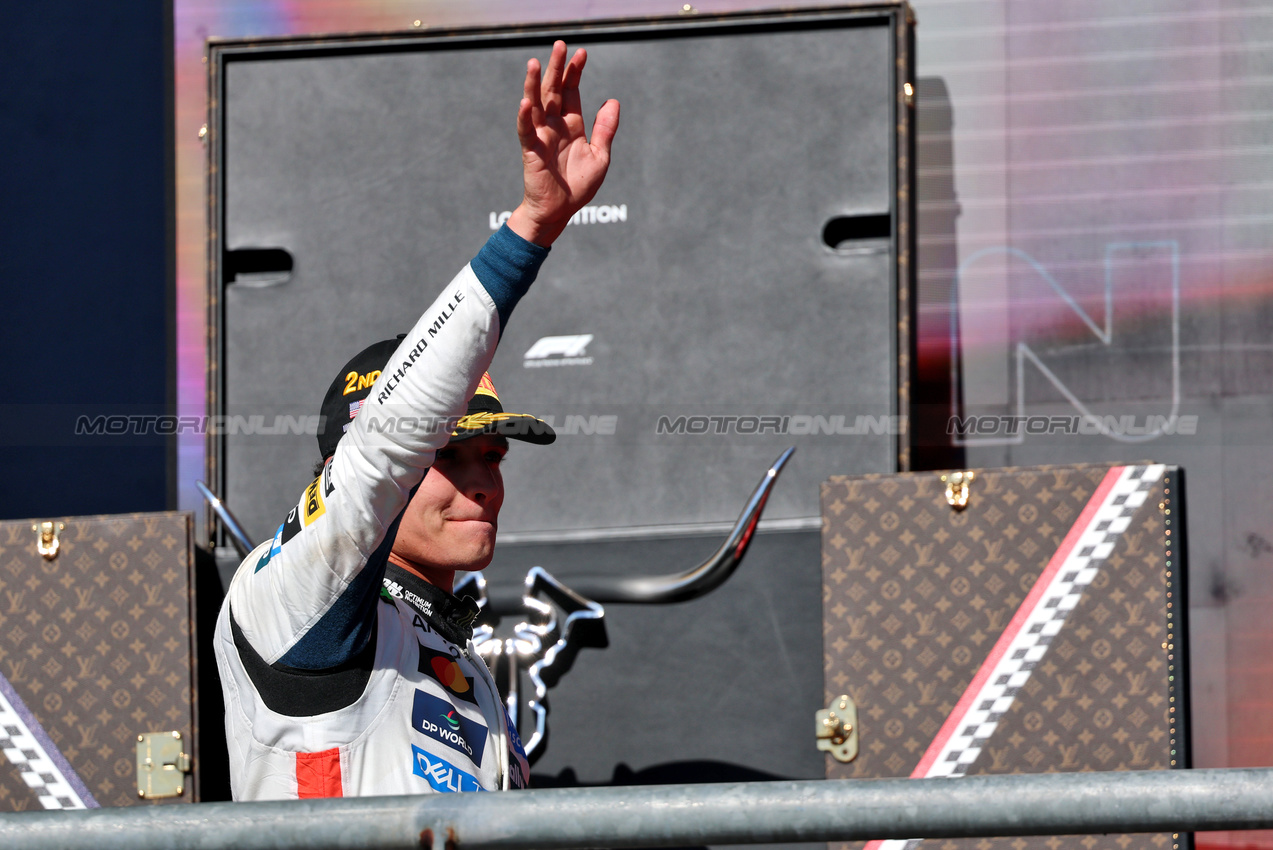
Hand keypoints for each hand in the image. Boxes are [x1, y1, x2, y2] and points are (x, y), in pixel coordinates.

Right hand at [506, 41, 619, 246]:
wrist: (560, 212)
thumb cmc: (578, 186)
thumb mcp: (600, 156)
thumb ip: (605, 129)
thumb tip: (612, 101)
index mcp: (571, 125)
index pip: (571, 92)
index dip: (575, 73)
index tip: (582, 53)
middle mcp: (554, 126)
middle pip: (553, 91)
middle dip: (557, 68)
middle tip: (560, 45)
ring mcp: (541, 137)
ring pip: (536, 105)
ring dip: (533, 84)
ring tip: (534, 62)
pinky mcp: (531, 151)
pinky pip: (526, 131)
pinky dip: (524, 116)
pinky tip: (526, 101)